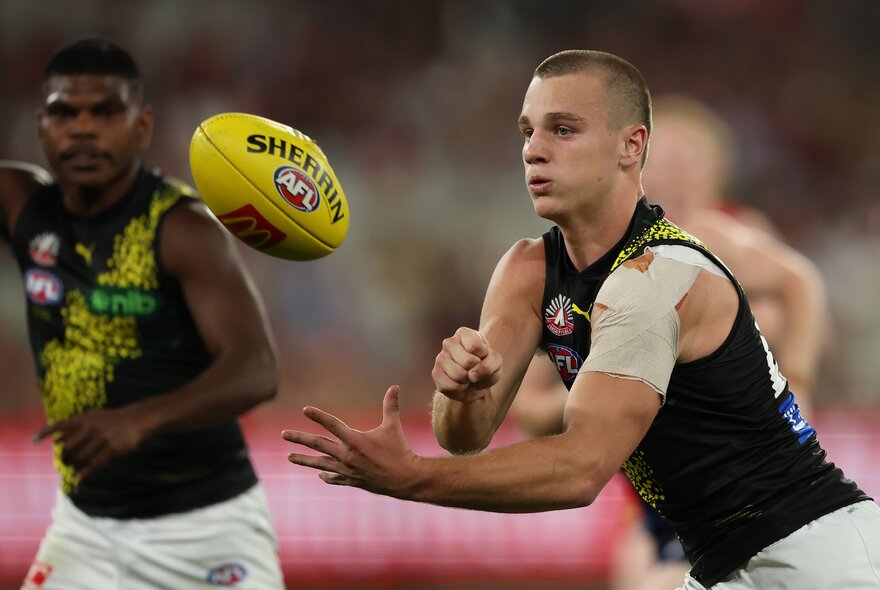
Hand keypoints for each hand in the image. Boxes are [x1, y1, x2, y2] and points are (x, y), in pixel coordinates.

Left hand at [33, 407, 145, 480]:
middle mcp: (90, 427)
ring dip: (76, 465)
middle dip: (65, 457)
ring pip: (80, 458)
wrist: (136, 419)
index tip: (33, 441)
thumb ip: (75, 427)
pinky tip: (80, 479)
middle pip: (68, 448)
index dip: (45, 432)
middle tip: (67, 461)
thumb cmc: (111, 420)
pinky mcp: (111, 448)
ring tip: (77, 467)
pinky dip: (85, 473)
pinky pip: (94, 464)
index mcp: (84, 419)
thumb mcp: (93, 418)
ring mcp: (101, 438)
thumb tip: (56, 440)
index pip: (60, 425)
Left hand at [282, 385, 422, 498]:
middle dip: (299, 438)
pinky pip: (334, 477)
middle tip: (283, 434)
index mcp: (355, 440)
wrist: (405, 479)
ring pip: (320, 463)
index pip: (332, 424)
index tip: (305, 410)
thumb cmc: (400, 450)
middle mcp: (347, 455)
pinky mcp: (352, 480)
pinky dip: (326, 475)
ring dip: (304, 460)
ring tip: (290, 457)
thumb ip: (391, 406)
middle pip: (318, 445)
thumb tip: (394, 386)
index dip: (318, 416)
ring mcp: (347, 469)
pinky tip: (319, 474)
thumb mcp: (393, 426)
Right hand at [432, 327, 501, 401]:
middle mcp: (449, 343)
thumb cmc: (485, 366)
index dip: (483, 356)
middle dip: (476, 369)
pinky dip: (460, 388)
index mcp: (464, 333)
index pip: (475, 346)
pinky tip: (460, 383)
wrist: (475, 382)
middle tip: (474, 368)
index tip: (482, 356)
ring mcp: (440, 358)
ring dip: (468, 380)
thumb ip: (489, 365)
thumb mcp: (496, 363)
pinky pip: (450, 386)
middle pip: (468, 361)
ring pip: (458, 375)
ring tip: (467, 376)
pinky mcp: (435, 373)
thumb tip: (471, 375)